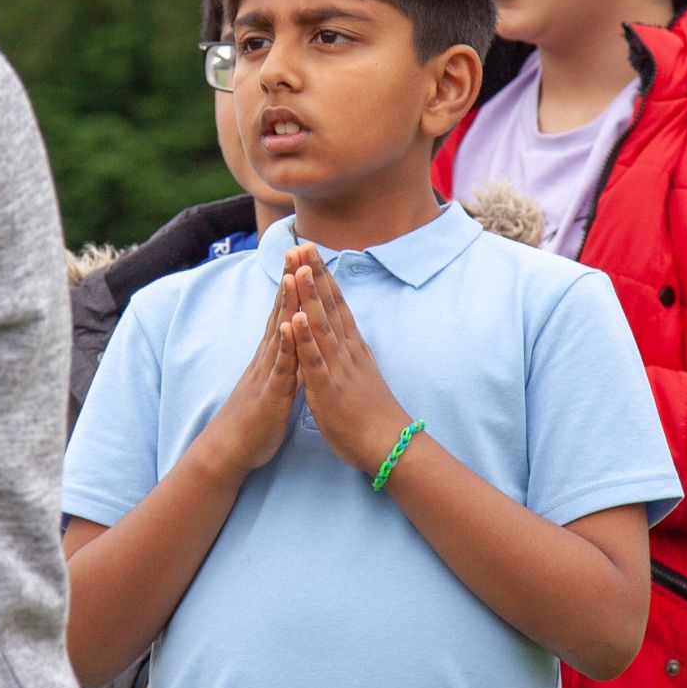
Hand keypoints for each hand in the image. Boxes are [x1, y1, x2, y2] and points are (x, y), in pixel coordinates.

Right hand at [194, 251, 300, 474]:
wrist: (231, 449)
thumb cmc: (257, 416)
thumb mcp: (277, 380)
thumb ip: (286, 358)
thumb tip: (298, 340)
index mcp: (275, 354)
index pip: (286, 310)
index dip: (296, 282)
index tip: (305, 254)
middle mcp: (269, 356)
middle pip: (281, 311)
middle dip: (291, 279)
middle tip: (297, 247)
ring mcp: (268, 373)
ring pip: (280, 332)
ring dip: (286, 303)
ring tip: (294, 273)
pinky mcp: (270, 394)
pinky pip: (280, 368)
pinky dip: (286, 346)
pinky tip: (289, 326)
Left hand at [287, 248, 411, 475]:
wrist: (390, 444)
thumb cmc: (373, 415)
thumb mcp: (362, 374)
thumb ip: (352, 353)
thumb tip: (348, 336)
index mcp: (352, 348)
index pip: (337, 305)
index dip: (324, 277)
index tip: (313, 252)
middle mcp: (346, 351)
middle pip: (330, 306)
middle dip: (315, 274)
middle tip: (304, 243)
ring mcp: (338, 368)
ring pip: (321, 325)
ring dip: (309, 296)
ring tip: (298, 268)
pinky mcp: (328, 389)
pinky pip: (314, 360)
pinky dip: (305, 338)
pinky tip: (296, 318)